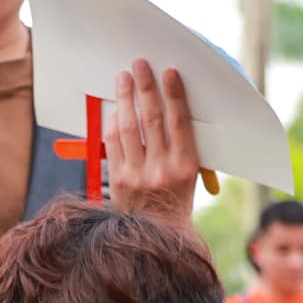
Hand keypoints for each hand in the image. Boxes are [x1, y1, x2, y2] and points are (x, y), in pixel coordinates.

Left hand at [107, 59, 201, 227]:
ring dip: (125, 98)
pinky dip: (113, 124)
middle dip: (145, 87)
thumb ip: (181, 146)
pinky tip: (116, 110)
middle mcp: (162, 169)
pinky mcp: (119, 181)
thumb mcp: (189, 178)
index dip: (174, 94)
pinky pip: (113, 144)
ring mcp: (138, 175)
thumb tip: (172, 108)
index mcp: (186, 166)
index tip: (169, 72)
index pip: (179, 122)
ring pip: (129, 127)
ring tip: (123, 78)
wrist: (156, 238)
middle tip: (140, 64)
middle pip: (152, 118)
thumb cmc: (175, 202)